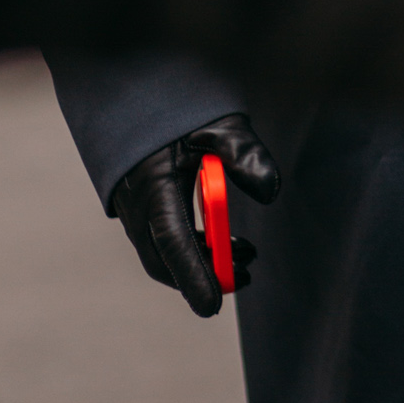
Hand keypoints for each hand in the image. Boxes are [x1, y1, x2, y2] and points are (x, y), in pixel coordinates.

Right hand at [113, 113, 280, 317]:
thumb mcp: (220, 124)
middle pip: (164, 261)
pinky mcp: (139, 208)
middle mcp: (136, 205)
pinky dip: (193, 248)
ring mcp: (133, 209)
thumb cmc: (180, 110)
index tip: (213, 307)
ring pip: (163, 253)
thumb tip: (270, 193)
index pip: (172, 244)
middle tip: (246, 276)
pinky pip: (162, 240)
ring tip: (248, 254)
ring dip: (203, 262)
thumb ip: (246, 154)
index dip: (193, 277)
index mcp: (152, 186)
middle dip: (203, 277)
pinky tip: (226, 241)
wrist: (134, 96)